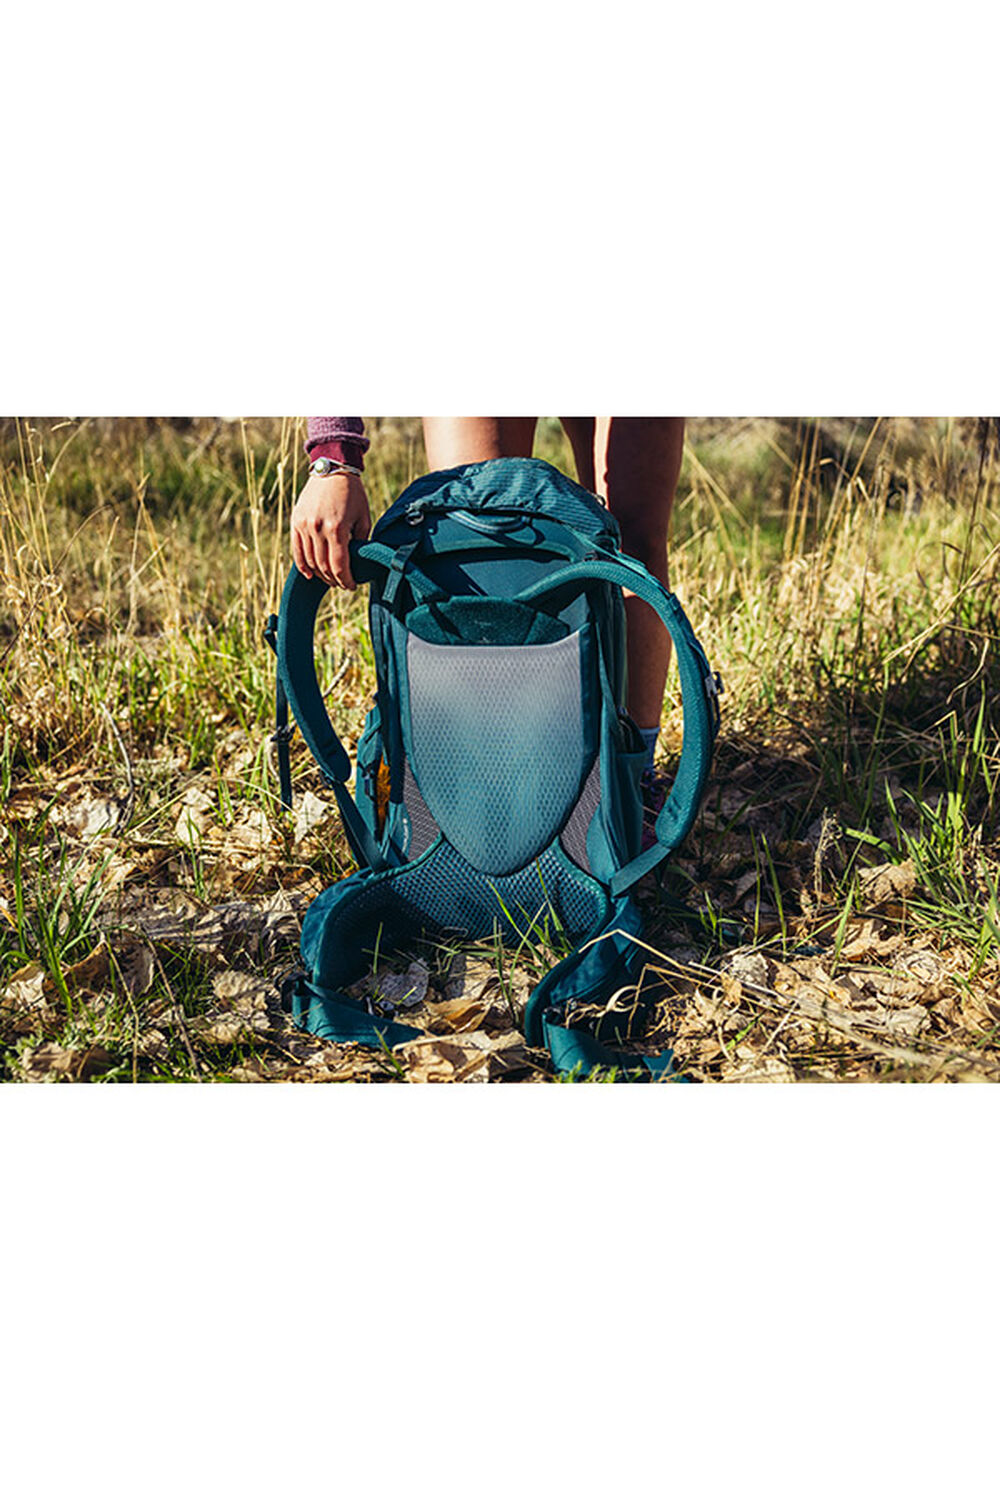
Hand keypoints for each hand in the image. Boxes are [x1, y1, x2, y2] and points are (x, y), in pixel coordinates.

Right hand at [290, 472, 371, 588]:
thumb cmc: (353, 494)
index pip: (339, 565)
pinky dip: (302, 565)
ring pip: (309, 560)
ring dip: (320, 575)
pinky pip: (297, 549)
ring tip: (329, 579)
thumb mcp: (364, 517)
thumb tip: (359, 562)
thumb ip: (361, 541)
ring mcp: (304, 525)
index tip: (351, 587)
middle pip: (323, 566)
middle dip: (334, 580)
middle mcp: (317, 528)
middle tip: (342, 584)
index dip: (345, 580)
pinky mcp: (295, 521)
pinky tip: (310, 574)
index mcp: (337, 528)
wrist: (332, 469)